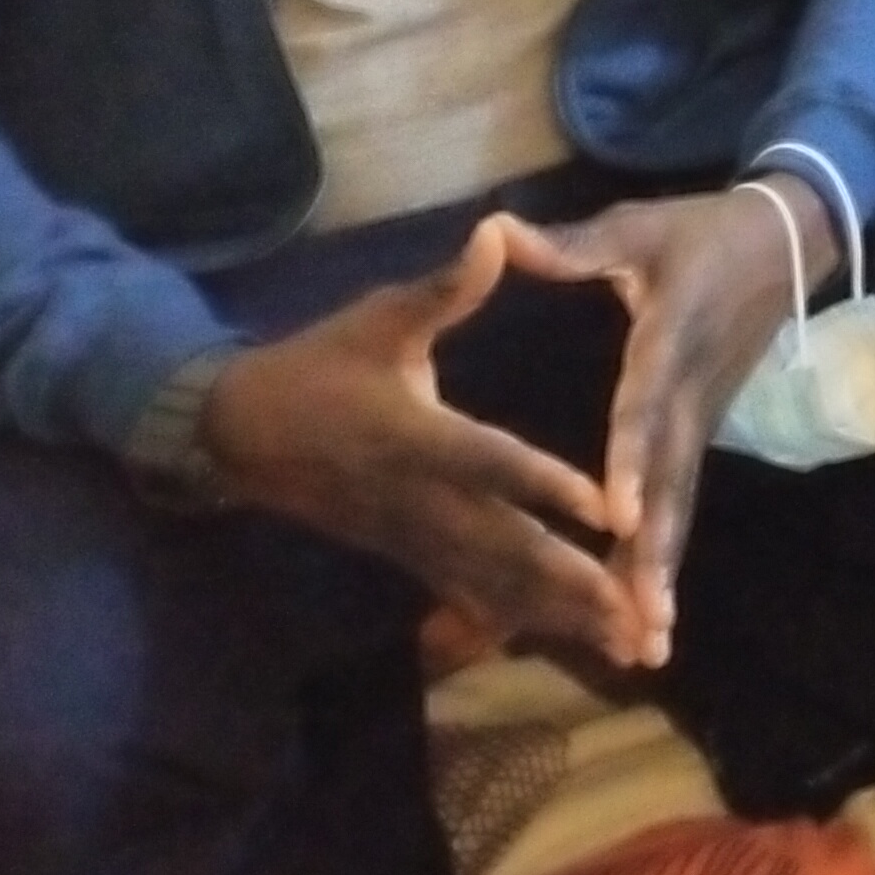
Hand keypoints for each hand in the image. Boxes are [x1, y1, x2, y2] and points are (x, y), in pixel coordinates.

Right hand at [198, 214, 643, 664]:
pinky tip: (569, 642)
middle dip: (575, 584)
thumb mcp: (378, 319)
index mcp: (415, 437)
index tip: (607, 508)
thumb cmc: (317, 364)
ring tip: (627, 642)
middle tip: (639, 613)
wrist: (236, 431)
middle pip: (505, 548)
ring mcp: (411, 536)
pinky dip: (518, 618)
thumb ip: (444, 288)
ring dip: (560, 615)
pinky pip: (469, 594)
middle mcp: (418, 499)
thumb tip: (496, 231)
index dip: (546, 485)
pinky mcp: (406, 554)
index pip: (490, 464)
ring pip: (494, 584)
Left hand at [498, 181, 841, 666]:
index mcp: (671, 342)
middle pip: (672, 485)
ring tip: (650, 640)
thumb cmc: (702, 232)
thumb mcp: (639, 227)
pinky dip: (665, 556)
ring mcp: (704, 419)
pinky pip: (681, 501)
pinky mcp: (703, 431)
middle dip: (654, 555)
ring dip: (663, 573)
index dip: (633, 462)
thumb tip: (495, 231)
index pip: (647, 408)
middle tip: (640, 620)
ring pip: (680, 505)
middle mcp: (691, 395)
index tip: (615, 518)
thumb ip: (570, 243)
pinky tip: (651, 611)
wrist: (789, 238)